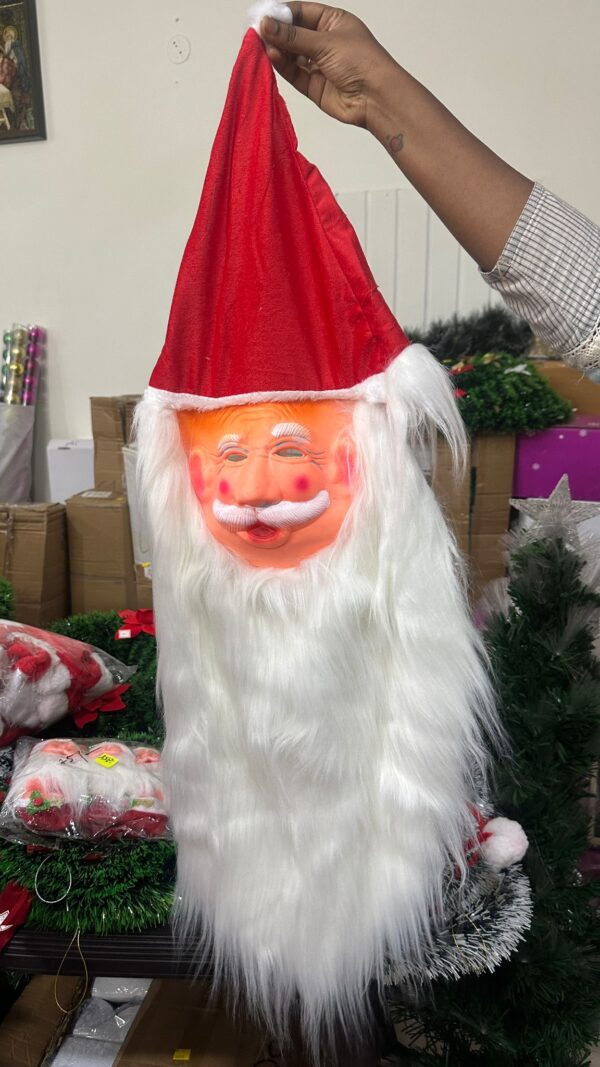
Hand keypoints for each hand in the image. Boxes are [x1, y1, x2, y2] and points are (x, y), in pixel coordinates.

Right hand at [260, 3, 398, 131]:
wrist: (376, 98)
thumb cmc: (361, 61)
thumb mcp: (325, 42)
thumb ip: (293, 36)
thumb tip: (266, 25)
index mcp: (333, 22)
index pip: (301, 13)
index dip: (282, 14)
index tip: (263, 16)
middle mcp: (325, 42)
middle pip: (294, 34)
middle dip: (276, 33)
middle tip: (257, 31)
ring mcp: (319, 64)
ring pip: (292, 55)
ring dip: (278, 50)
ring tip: (263, 45)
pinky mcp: (314, 86)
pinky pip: (294, 73)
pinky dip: (283, 66)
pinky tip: (273, 57)